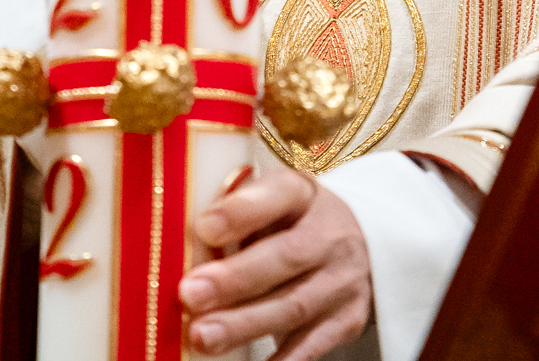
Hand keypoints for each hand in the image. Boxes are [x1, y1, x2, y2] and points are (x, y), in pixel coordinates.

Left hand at [178, 170, 368, 358]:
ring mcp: (341, 280)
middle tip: (190, 294)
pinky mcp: (346, 320)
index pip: (278, 194)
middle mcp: (329, 235)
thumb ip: (233, 221)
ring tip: (203, 336)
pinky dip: (281, 360)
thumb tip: (181, 251)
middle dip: (235, 279)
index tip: (204, 228)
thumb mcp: (268, 206)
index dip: (241, 211)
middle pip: (285, 256)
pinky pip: (311, 345)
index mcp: (303, 195)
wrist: (357, 246)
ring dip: (244, 324)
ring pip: (293, 305)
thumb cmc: (289, 225)